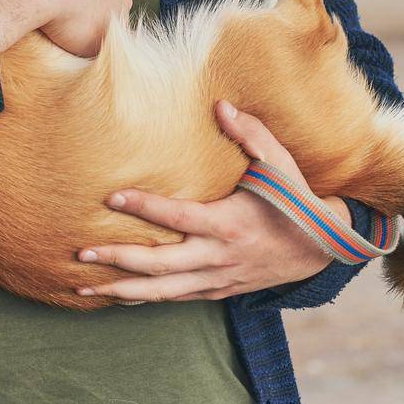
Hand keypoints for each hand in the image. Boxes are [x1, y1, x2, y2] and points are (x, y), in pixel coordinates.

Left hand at [72, 101, 351, 301]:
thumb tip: (219, 104)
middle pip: (159, 264)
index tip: (112, 197)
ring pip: (163, 291)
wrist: (322, 249)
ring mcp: (217, 278)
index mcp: (228, 223)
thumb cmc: (295, 200)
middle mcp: (217, 256)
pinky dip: (145, 299)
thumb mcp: (279, 163)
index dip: (145, 207)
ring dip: (122, 290)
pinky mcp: (218, 290)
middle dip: (118, 260)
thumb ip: (250, 133)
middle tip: (82, 252)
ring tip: (82, 288)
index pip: (178, 216)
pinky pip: (176, 298)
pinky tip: (116, 296)